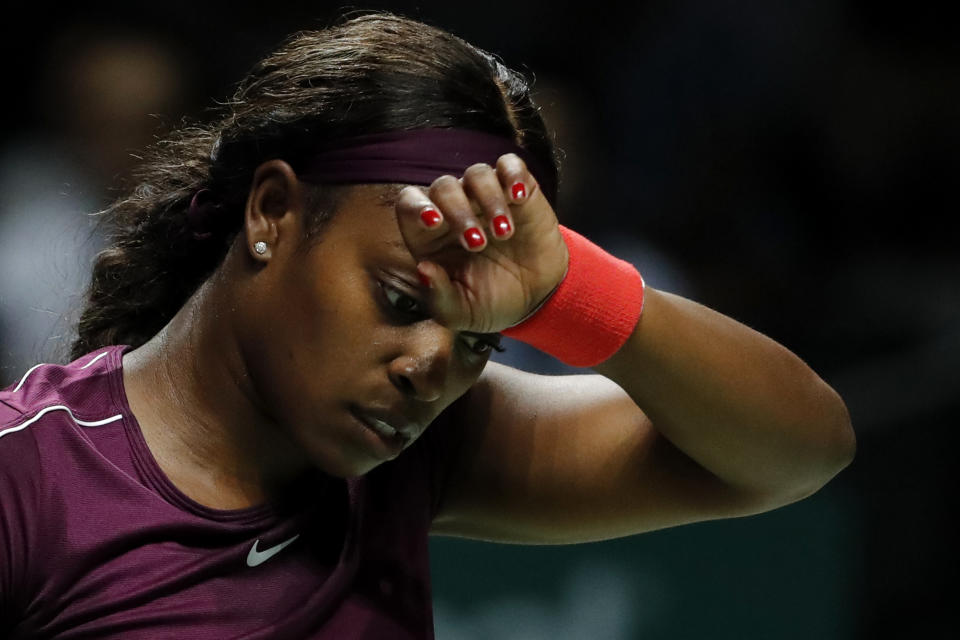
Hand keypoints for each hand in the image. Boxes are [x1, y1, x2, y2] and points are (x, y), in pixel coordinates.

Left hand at [395, 154, 567, 333]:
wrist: (536, 299)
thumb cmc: (489, 303)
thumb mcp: (460, 313)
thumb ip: (438, 296)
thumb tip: (423, 269)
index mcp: (429, 236)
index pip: (409, 205)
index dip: (416, 207)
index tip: (434, 222)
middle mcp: (454, 209)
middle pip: (443, 187)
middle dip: (458, 213)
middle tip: (478, 245)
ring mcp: (485, 197)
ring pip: (477, 174)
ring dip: (489, 200)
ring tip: (504, 233)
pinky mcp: (518, 190)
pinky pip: (510, 165)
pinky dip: (513, 175)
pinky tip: (519, 197)